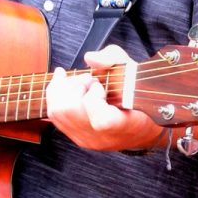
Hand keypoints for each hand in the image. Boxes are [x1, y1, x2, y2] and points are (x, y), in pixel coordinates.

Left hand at [44, 45, 164, 152]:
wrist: (142, 128)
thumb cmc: (140, 98)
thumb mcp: (135, 72)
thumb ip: (114, 59)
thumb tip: (90, 58)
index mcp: (124, 126)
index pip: (101, 120)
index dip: (94, 97)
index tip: (101, 86)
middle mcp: (103, 137)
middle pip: (69, 111)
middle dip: (74, 85)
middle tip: (88, 78)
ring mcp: (87, 139)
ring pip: (57, 112)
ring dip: (63, 89)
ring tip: (80, 81)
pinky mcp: (77, 137)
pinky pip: (55, 116)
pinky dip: (56, 95)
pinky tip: (65, 83)